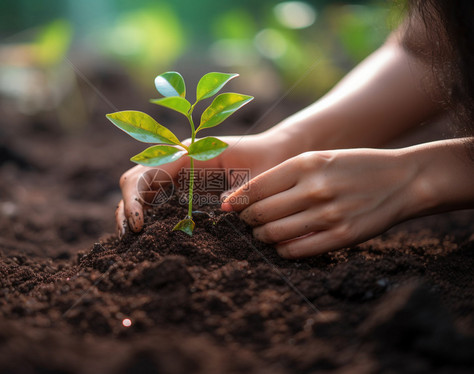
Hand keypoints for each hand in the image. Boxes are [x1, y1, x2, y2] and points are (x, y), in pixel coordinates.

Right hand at [116, 133, 289, 236]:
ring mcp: (179, 174)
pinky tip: (150, 239)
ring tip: (133, 244)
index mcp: (188, 152)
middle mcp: (177, 161)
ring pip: (142, 192)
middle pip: (135, 181)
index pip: (146, 171)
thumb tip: (222, 207)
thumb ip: (242, 190)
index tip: (139, 225)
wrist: (276, 155)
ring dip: (132, 214)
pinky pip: (158, 201)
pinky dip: (149, 218)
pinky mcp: (185, 189)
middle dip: (127, 208)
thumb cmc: (268, 161)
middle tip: (130, 238)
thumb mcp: (258, 176)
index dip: (135, 198)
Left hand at [222, 148, 421, 257]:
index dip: (235, 202)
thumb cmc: (352, 167)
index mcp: (304, 165)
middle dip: (247, 221)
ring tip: (265, 232)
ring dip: (262, 236)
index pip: (254, 189)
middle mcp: (314, 190)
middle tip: (249, 221)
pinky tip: (284, 243)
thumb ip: (280, 176)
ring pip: (273, 235)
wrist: (403, 180)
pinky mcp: (341, 237)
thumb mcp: (317, 160)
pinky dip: (282, 250)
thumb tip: (238, 198)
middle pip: (259, 214)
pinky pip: (295, 251)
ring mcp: (328, 215)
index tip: (227, 208)